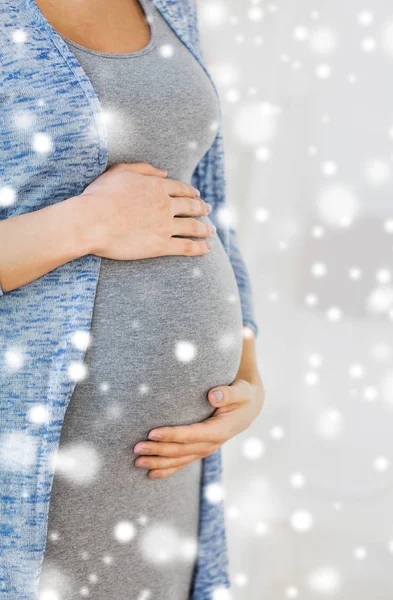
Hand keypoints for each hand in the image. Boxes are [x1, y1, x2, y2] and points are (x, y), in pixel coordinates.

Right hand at [76, 162, 215, 260]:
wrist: (91, 221)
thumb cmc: (99, 196)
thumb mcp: (119, 171)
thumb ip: (143, 168)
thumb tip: (164, 172)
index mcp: (156, 186)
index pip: (181, 188)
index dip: (191, 192)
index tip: (197, 195)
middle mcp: (165, 205)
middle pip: (191, 207)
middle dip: (202, 208)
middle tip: (208, 211)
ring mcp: (165, 226)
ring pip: (193, 227)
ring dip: (205, 228)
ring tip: (212, 230)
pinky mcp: (161, 246)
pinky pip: (187, 246)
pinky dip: (200, 247)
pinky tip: (208, 248)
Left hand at [132, 372, 264, 478]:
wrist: (248, 408)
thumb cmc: (242, 396)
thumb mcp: (241, 392)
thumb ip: (228, 393)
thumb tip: (213, 395)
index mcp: (219, 430)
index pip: (192, 434)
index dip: (172, 435)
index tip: (152, 433)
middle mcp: (212, 444)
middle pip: (181, 450)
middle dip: (158, 450)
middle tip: (137, 448)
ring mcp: (205, 449)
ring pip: (179, 460)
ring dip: (158, 462)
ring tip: (137, 461)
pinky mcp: (200, 450)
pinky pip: (182, 463)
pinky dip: (167, 469)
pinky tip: (151, 473)